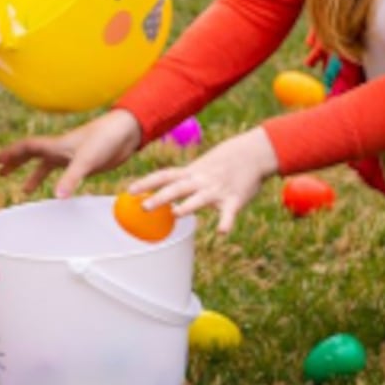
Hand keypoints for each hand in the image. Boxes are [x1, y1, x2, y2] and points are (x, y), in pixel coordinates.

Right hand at [0, 109, 143, 194]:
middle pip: (32, 155)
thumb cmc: (106, 139)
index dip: (11, 153)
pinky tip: (57, 190)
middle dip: (15, 162)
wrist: (127, 133)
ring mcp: (73, 156)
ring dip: (33, 175)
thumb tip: (57, 197)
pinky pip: (63, 172)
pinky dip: (56, 180)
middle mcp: (61, 149)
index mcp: (57, 145)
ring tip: (24, 190)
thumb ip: (71, 178)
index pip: (28, 147)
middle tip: (0, 171)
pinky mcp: (85, 163)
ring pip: (47, 165)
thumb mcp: (86, 160)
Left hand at [132, 128, 281, 231]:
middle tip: (144, 207)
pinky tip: (221, 232)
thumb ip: (184, 180)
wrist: (255, 152)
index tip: (129, 190)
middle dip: (160, 197)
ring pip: (200, 199)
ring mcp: (218, 190)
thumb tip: (164, 193)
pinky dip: (226, 222)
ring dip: (188, 206)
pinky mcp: (235, 199)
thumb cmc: (225, 161)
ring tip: (176, 214)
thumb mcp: (201, 166)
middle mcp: (201, 180)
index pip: (165, 175)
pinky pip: (229, 212)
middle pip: (177, 188)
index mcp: (192, 172)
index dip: (147, 182)